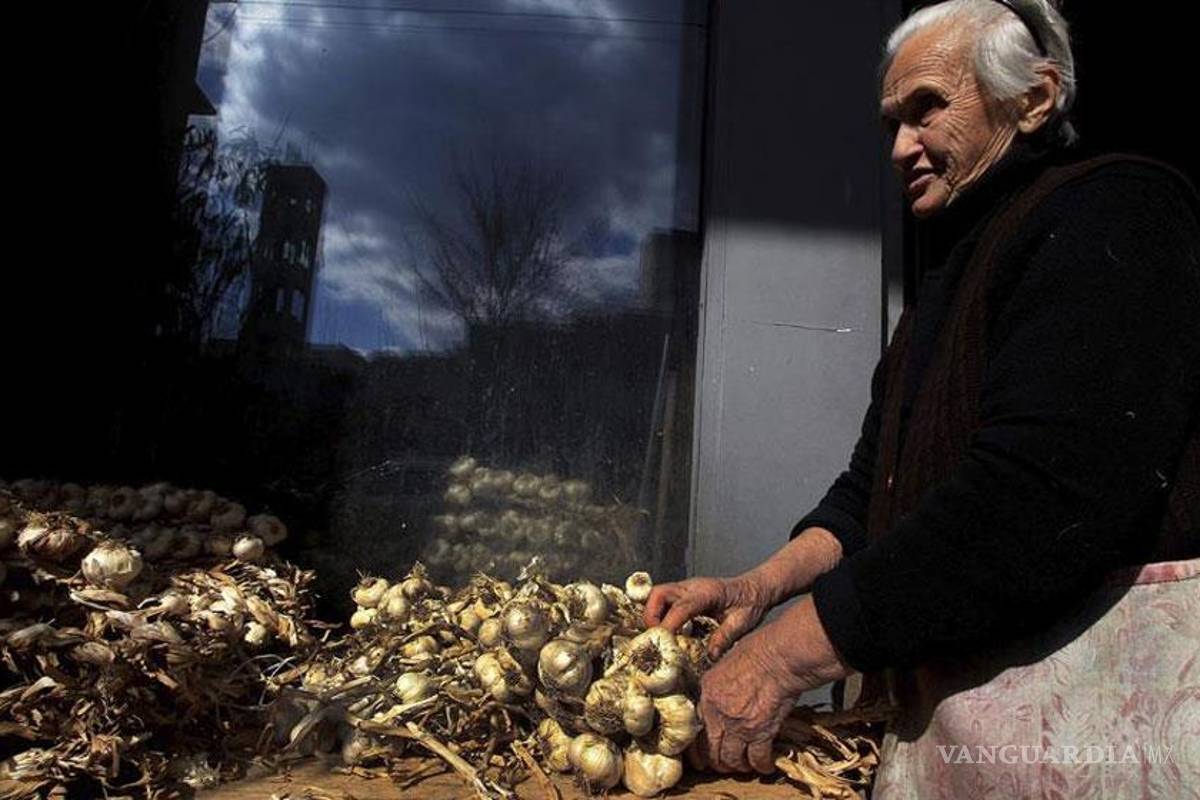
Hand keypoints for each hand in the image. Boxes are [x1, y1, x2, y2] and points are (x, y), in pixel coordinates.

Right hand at [644, 575, 772, 658]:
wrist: (756, 588)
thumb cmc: (751, 602)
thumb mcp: (742, 622)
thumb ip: (725, 638)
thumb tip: (710, 656)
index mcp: (708, 593)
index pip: (681, 608)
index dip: (668, 625)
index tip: (662, 643)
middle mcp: (693, 586)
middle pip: (659, 594)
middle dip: (651, 616)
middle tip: (656, 638)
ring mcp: (687, 588)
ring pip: (657, 595)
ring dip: (652, 615)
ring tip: (660, 636)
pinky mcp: (685, 592)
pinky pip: (663, 600)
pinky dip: (659, 613)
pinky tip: (668, 630)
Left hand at [692, 597, 850, 773]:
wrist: (780, 657)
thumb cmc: (758, 651)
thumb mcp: (725, 662)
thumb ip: (718, 684)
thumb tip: (718, 696)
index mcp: (707, 694)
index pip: (695, 730)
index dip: (697, 750)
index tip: (701, 759)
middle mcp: (718, 713)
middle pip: (711, 750)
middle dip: (717, 762)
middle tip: (724, 766)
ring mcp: (738, 725)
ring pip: (732, 760)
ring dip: (739, 766)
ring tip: (745, 765)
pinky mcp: (761, 733)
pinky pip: (757, 759)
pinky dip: (762, 765)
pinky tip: (766, 765)